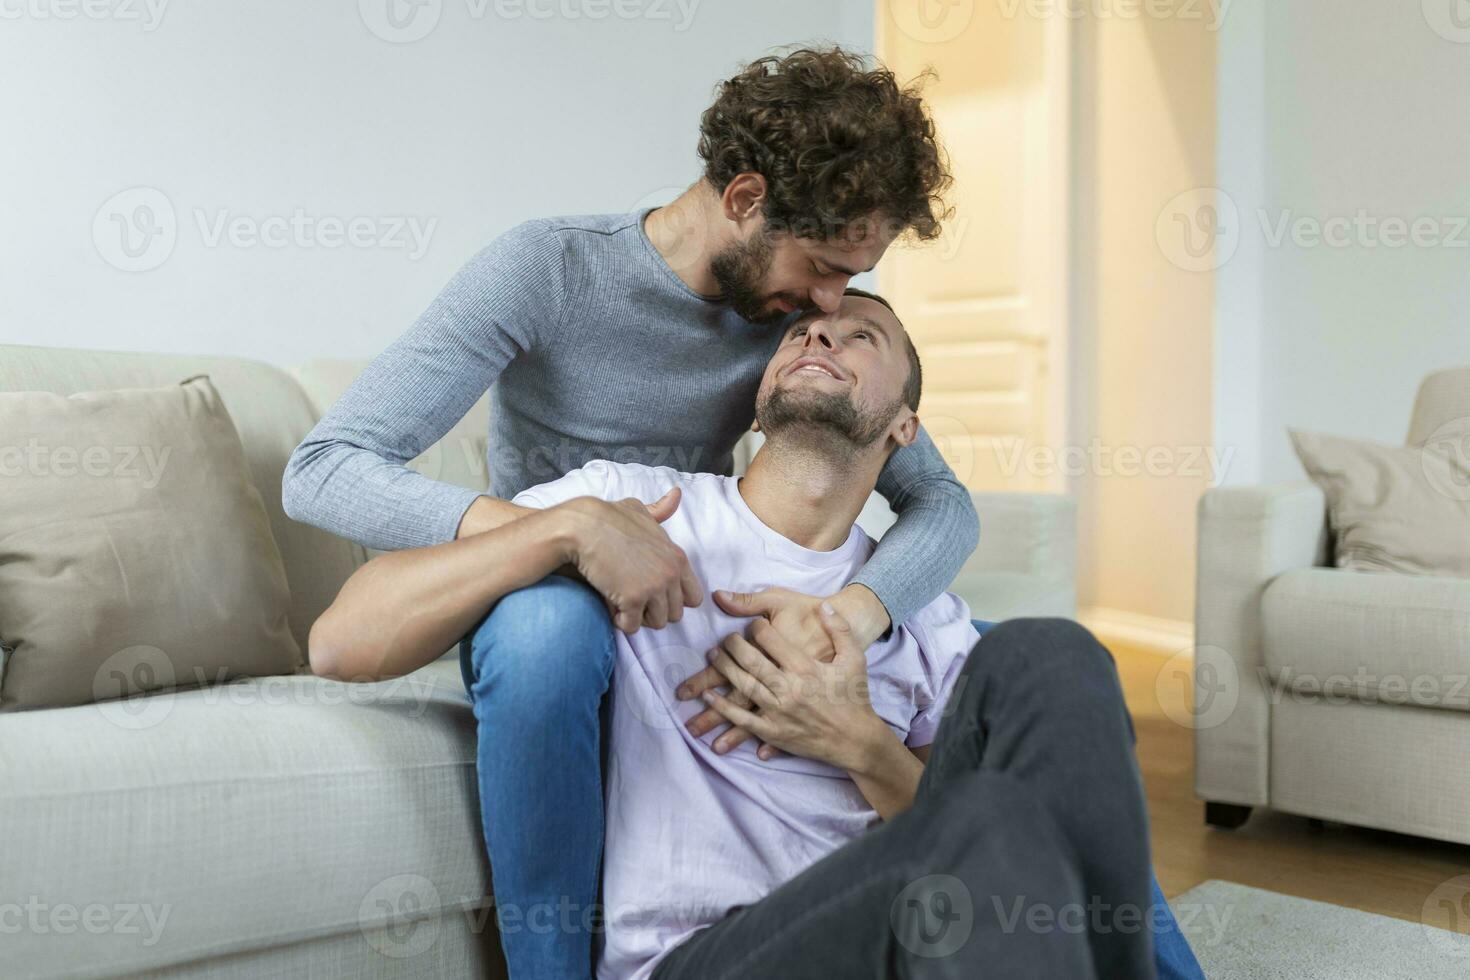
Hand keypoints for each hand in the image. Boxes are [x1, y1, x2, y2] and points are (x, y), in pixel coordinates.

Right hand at [556, 488, 703, 632]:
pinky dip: (620, 622)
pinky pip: (631, 626)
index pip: (693, 597)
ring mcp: (654, 588)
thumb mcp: (639, 511)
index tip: (653, 593)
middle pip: (675, 614)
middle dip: (655, 611)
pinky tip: (611, 607)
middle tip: (634, 600)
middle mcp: (671, 574)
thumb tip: (676, 494)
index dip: (672, 599)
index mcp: (678, 558)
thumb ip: (660, 510)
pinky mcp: (633, 600)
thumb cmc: (608, 517)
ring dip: (638, 617)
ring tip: (622, 603)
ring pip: (656, 623)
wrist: (583, 527)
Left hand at [697, 603, 887, 771]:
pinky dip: (722, 707)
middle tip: (725, 637)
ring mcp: (778, 712)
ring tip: (712, 655)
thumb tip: (826, 605)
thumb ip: (840, 629)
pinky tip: (709, 696)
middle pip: (750, 660)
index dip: (757, 627)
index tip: (753, 623)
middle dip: (733, 645)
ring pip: (742, 686)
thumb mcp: (855, 658)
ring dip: (724, 669)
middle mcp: (789, 689)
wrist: (856, 739)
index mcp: (805, 667)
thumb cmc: (855, 697)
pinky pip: (742, 718)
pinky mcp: (773, 732)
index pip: (770, 639)